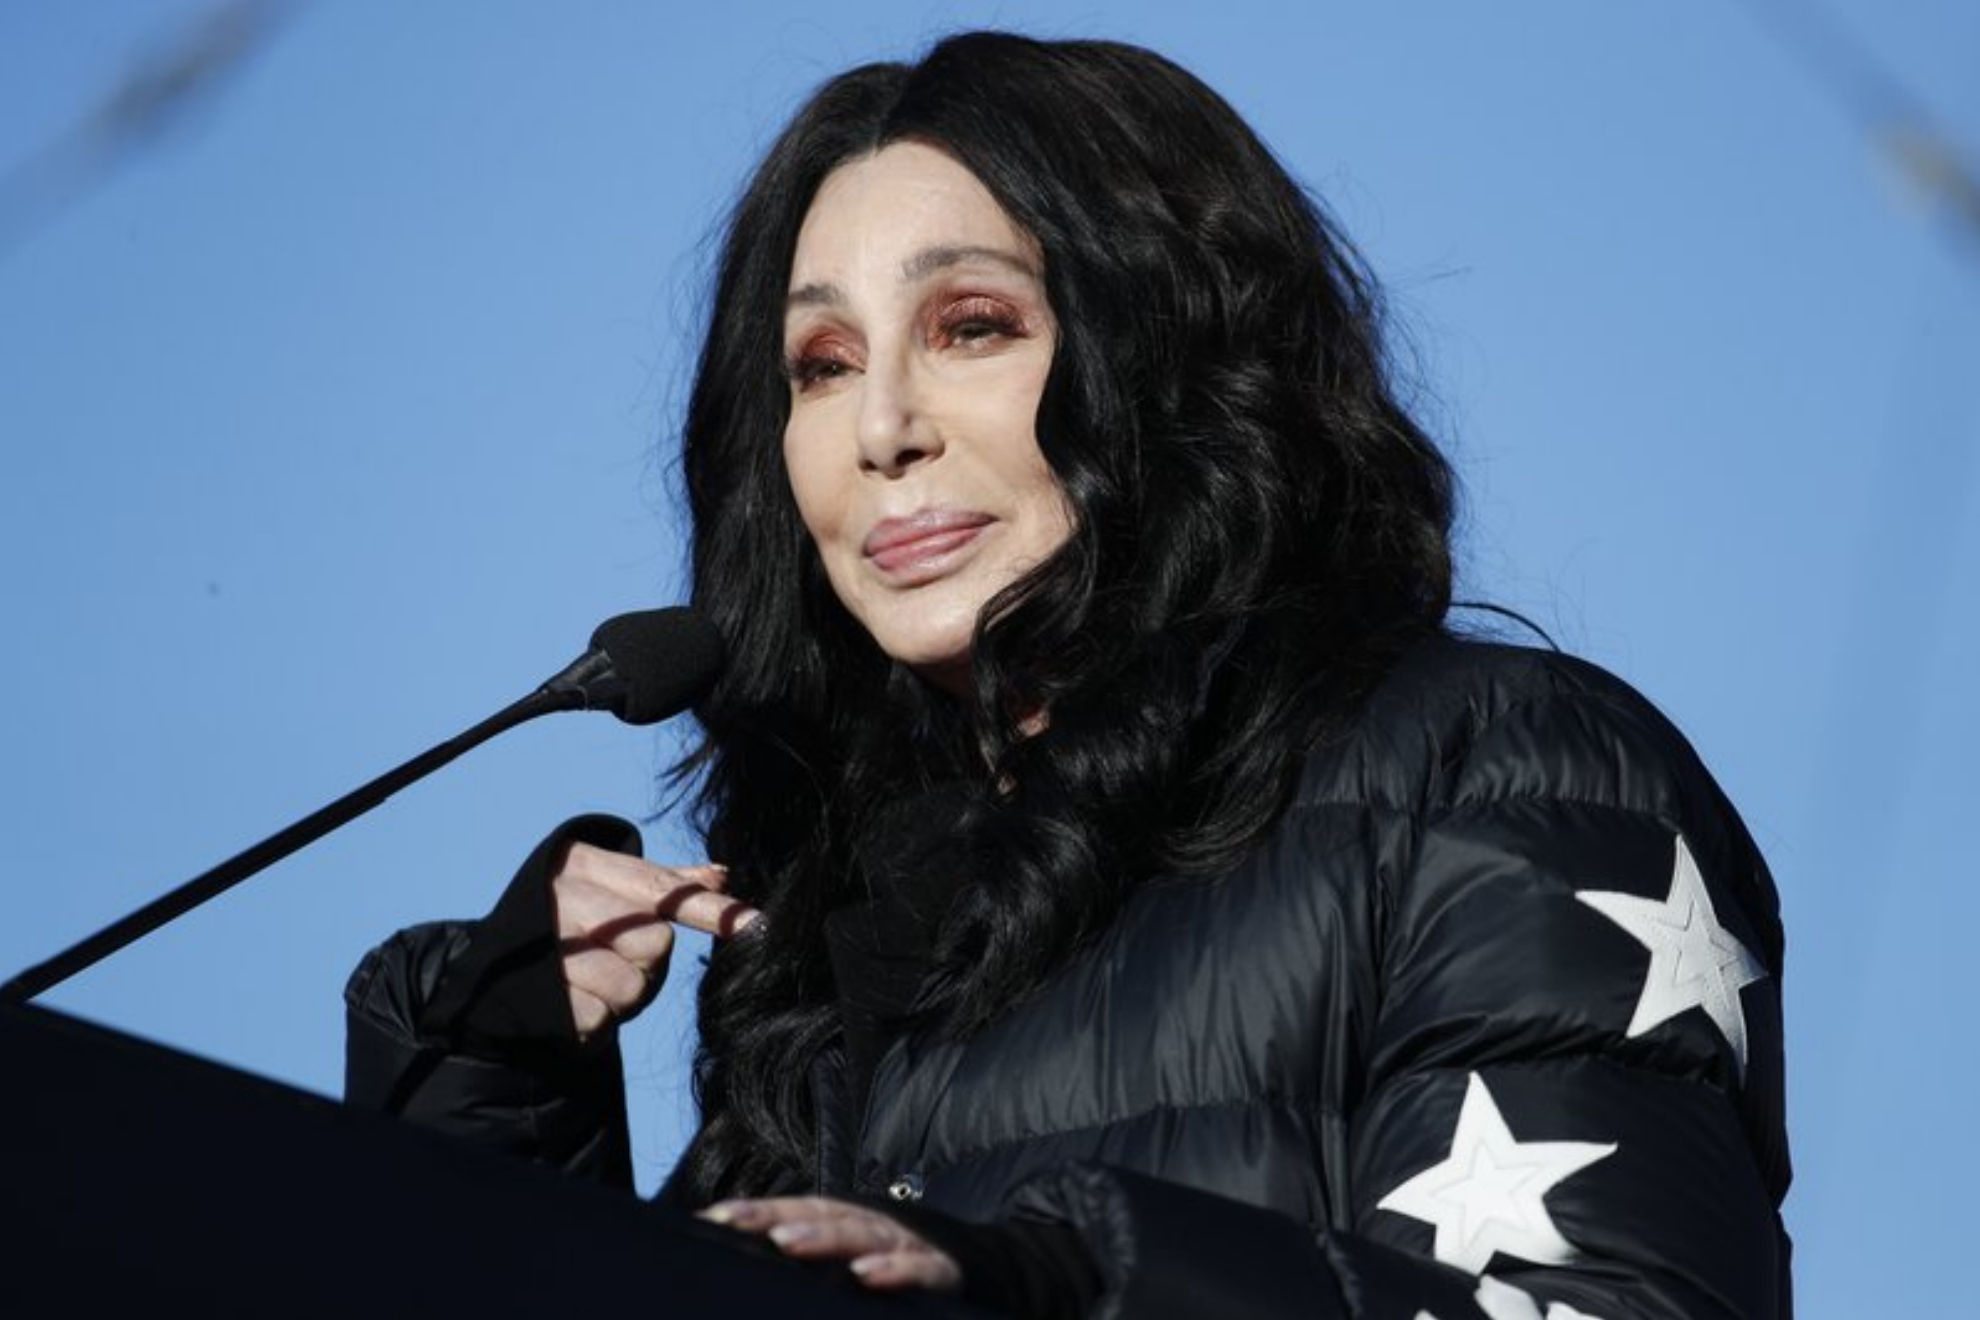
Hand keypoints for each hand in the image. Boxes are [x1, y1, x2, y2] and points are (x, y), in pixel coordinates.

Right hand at [551, 841, 757, 1039]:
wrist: (488, 972)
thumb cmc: (569, 923)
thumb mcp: (609, 890)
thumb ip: (665, 883)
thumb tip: (723, 874)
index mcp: (586, 864)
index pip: (665, 890)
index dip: (713, 911)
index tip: (755, 925)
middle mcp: (564, 898)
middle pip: (654, 944)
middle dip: (647, 965)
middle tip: (617, 962)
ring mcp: (546, 948)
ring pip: (630, 988)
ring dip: (621, 998)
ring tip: (591, 983)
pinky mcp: (538, 999)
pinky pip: (600, 1022)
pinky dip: (595, 1022)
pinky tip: (571, 1003)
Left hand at [698, 1196, 962, 1292]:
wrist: (996, 1266)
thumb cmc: (910, 1267)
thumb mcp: (860, 1263)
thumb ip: (817, 1266)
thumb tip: (754, 1272)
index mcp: (852, 1223)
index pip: (799, 1211)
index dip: (757, 1212)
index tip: (712, 1219)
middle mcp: (876, 1226)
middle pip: (823, 1215)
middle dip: (779, 1217)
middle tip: (737, 1224)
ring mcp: (911, 1244)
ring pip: (865, 1234)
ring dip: (825, 1237)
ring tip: (787, 1244)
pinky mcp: (945, 1270)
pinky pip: (922, 1269)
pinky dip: (897, 1269)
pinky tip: (869, 1275)